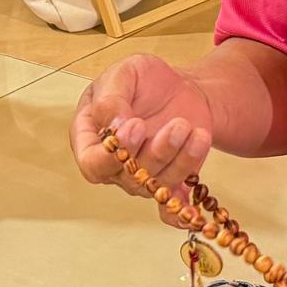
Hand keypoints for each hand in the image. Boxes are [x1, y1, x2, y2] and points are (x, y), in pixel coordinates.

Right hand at [70, 52, 218, 222]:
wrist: (179, 89)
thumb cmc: (143, 81)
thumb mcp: (124, 73)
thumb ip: (112, 98)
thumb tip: (115, 125)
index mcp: (91, 137)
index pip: (92, 162)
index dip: (111, 153)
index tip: (136, 125)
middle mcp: (113, 164)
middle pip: (128, 177)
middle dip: (156, 154)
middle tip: (176, 126)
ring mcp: (142, 177)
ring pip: (157, 185)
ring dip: (181, 161)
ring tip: (195, 130)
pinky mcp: (169, 182)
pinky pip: (171, 207)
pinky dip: (180, 212)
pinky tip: (191, 208)